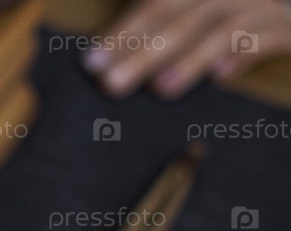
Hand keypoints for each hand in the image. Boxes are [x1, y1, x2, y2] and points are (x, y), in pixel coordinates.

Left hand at [82, 0, 290, 98]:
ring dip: (190, 59)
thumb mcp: (190, 12)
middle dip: (144, 50)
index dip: (124, 31)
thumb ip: (162, 22)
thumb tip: (107, 58)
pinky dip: (244, 52)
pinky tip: (222, 75)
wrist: (284, 8)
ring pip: (221, 29)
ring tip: (161, 88)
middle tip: (112, 83)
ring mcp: (258, 2)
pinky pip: (265, 36)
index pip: (156, 3)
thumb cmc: (228, 13)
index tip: (93, 62)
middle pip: (181, 13)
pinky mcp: (284, 25)